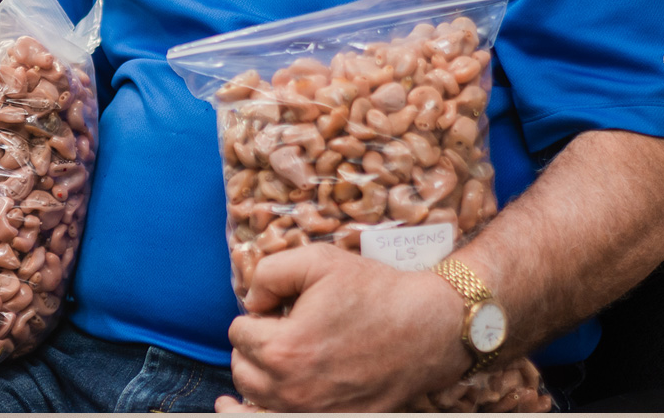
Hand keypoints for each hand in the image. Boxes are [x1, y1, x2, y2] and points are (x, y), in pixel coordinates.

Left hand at [223, 243, 468, 411]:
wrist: (425, 328)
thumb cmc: (373, 292)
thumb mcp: (318, 260)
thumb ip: (269, 272)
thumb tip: (251, 300)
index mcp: (284, 350)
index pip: (239, 331)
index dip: (259, 312)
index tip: (283, 305)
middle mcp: (293, 391)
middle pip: (241, 368)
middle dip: (255, 344)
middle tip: (287, 325)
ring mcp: (312, 414)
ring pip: (256, 399)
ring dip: (261, 374)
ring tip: (287, 352)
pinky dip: (259, 413)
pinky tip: (238, 409)